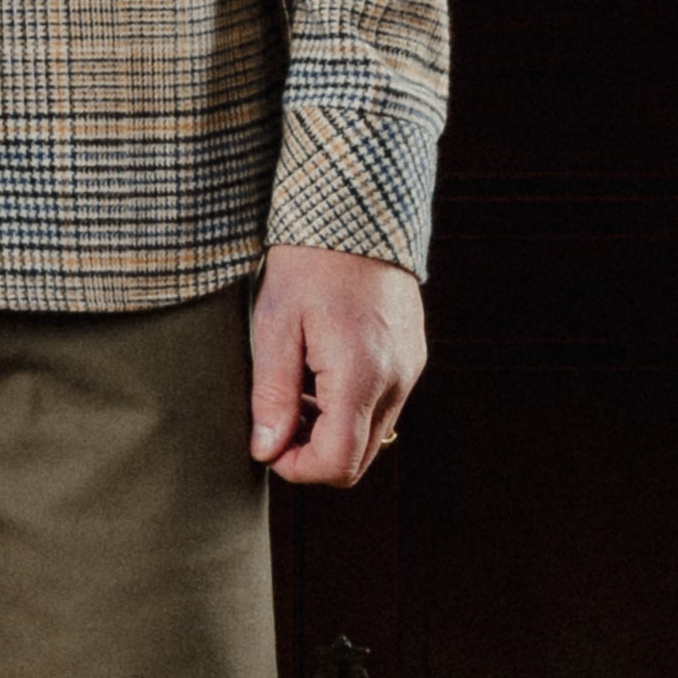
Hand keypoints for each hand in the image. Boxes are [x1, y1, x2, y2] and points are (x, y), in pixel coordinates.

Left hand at [248, 243, 424, 488]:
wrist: (358, 209)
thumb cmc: (310, 262)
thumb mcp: (275, 325)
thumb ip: (271, 394)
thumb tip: (266, 450)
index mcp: (361, 375)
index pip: (338, 463)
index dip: (297, 468)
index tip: (268, 444)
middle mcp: (396, 379)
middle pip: (359, 459)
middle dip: (313, 453)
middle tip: (277, 419)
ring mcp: (410, 368)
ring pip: (372, 435)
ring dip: (331, 430)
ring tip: (295, 387)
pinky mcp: (412, 356)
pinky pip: (383, 406)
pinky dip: (350, 407)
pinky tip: (320, 372)